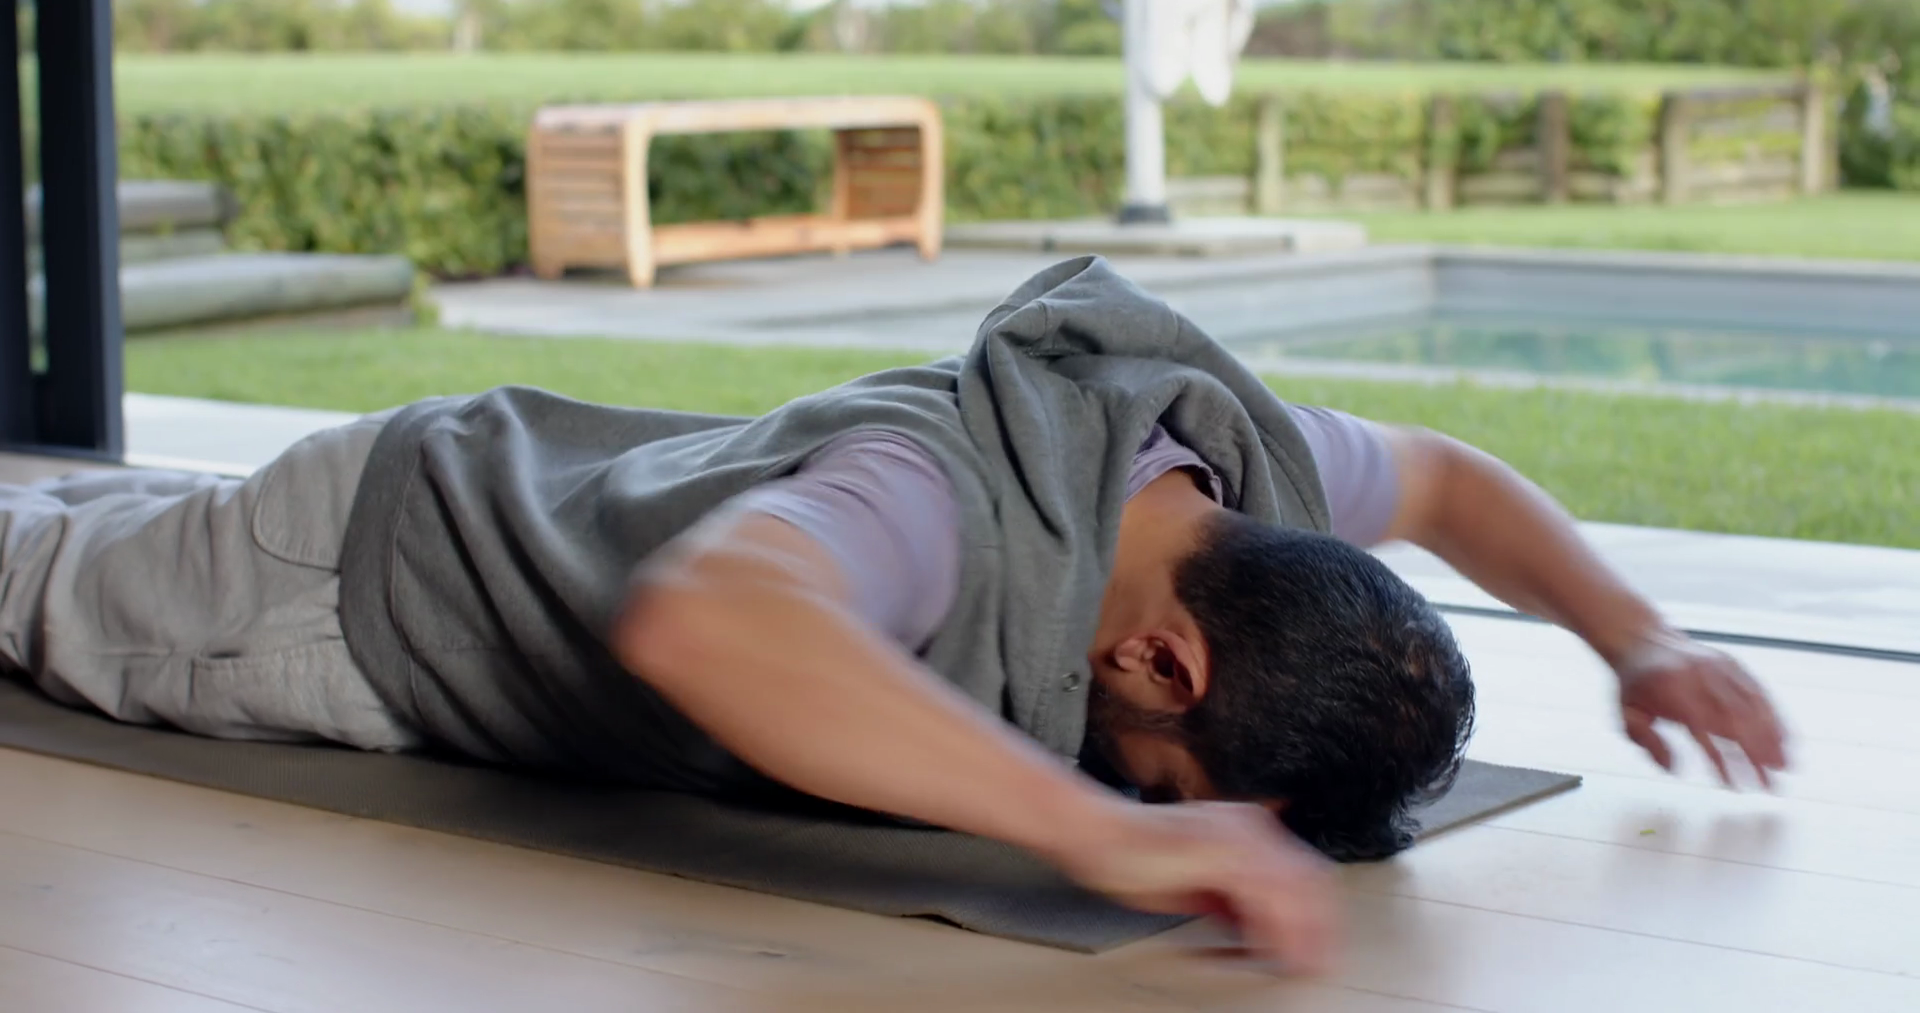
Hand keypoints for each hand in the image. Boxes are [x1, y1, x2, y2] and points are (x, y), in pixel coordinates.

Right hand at [1055, 800, 1340, 974]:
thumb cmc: (1132, 857)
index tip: (1311, 951)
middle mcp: (1250, 828)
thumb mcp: (1194, 885)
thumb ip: (1227, 902)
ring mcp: (1238, 835)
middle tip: (1313, 965)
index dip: (1312, 917)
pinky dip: (1267, 927)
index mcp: (1245, 831)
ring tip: (1292, 964)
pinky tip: (1262, 948)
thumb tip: (1252, 929)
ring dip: (1298, 931)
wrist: (1095, 834)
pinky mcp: (1221, 850)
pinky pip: (1261, 895)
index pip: (1301, 875)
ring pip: (1293, 888)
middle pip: (1311, 879)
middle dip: (1318, 928)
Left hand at [1614, 629, 1789, 788]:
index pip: (1702, 730)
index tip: (1734, 785)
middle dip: (1756, 754)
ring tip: (1785, 766)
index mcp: (1670, 689)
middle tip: (1771, 784)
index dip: (1720, 759)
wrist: (1642, 638)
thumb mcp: (1627, 713)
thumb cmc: (1635, 682)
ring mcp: (1719, 668)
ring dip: (1771, 738)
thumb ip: (1646, 742)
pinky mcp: (1733, 664)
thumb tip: (1673, 768)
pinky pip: (1759, 691)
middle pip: (1734, 719)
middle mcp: (1700, 677)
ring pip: (1752, 705)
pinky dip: (1774, 716)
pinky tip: (1785, 738)